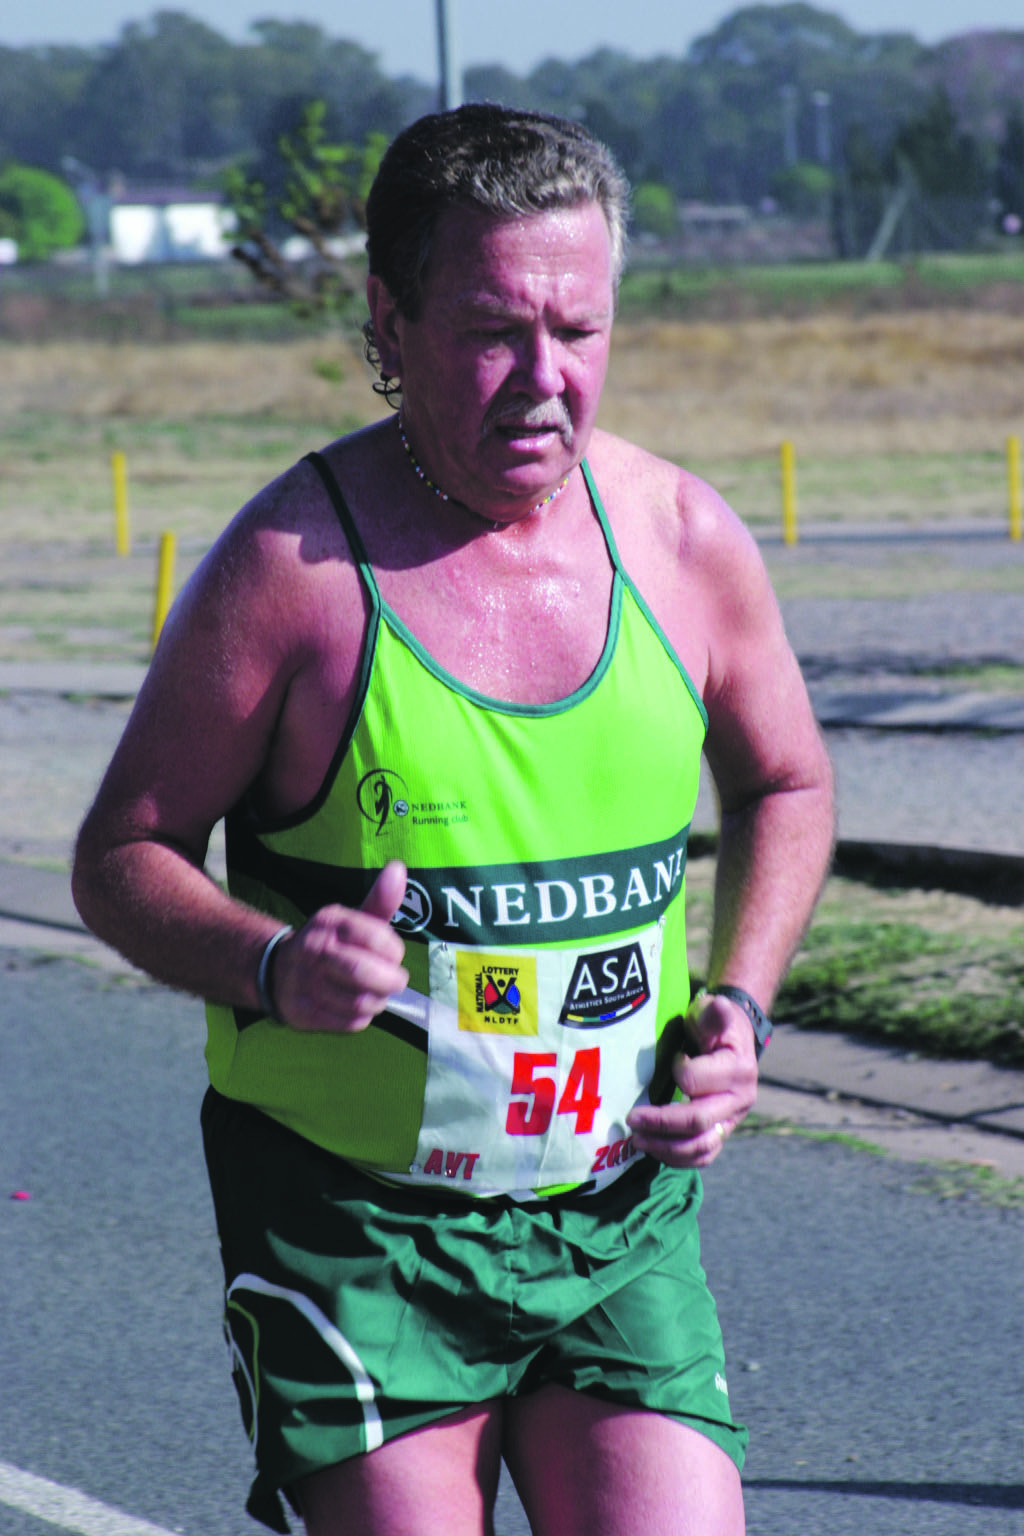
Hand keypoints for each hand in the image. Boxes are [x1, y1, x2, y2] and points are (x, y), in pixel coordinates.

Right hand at [271, 861, 409, 1032]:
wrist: (278, 973)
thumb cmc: (330, 945)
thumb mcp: (352, 919)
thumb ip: (379, 900)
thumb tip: (398, 867)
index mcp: (329, 922)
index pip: (374, 937)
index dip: (394, 951)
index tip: (395, 955)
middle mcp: (314, 950)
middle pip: (362, 972)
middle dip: (390, 980)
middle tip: (396, 980)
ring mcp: (306, 982)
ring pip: (359, 1001)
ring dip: (378, 1001)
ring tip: (377, 993)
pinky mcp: (305, 1012)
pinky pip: (349, 1022)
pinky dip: (363, 1017)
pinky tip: (359, 1006)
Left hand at [626, 993, 758, 1167]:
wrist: (732, 1042)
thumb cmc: (715, 1025)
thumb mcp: (711, 1013)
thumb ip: (712, 1014)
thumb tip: (717, 1006)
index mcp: (738, 1069)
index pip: (696, 1081)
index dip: (676, 1072)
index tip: (670, 1060)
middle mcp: (740, 1100)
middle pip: (699, 1122)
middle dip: (660, 1123)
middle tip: (631, 1119)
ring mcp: (732, 1121)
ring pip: (701, 1147)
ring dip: (665, 1148)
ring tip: (637, 1140)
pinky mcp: (723, 1133)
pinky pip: (703, 1156)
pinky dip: (676, 1158)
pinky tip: (653, 1148)